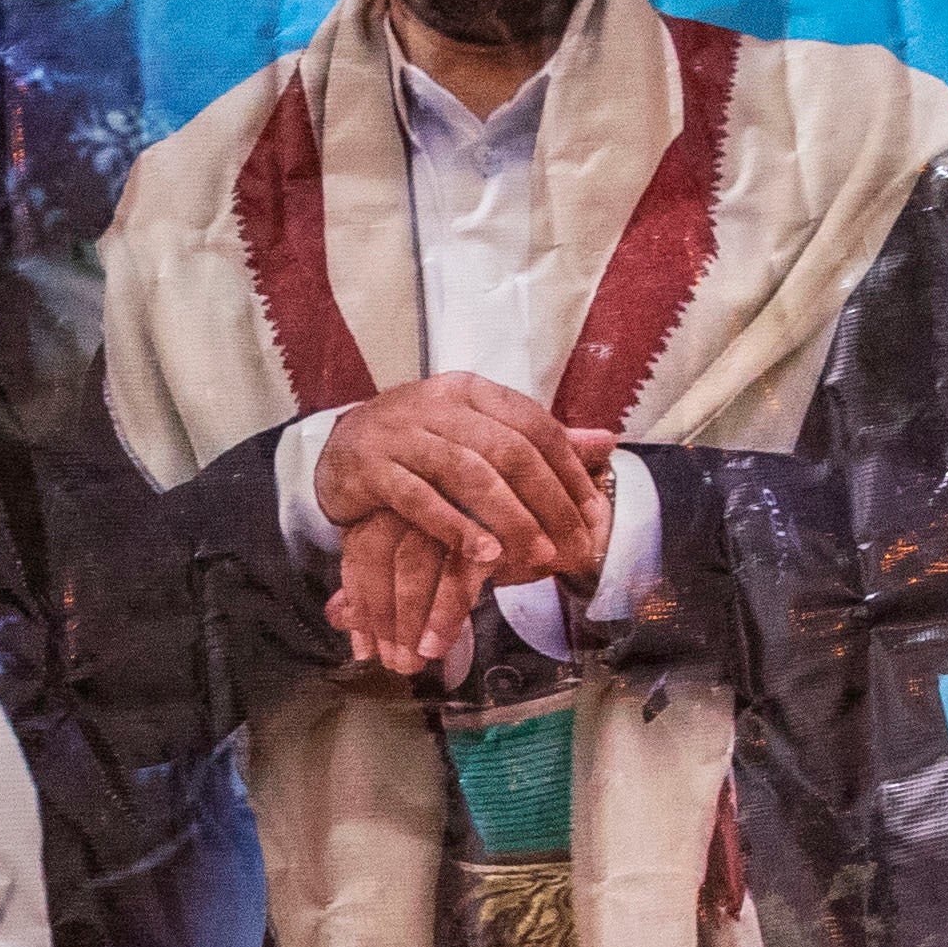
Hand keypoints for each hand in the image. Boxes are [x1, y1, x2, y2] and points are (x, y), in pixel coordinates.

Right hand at [316, 374, 616, 586]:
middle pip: (507, 450)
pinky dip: (455, 527)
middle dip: (548, 501)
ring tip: (538, 555)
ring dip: (509, 517)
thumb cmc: (421, 444)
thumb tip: (607, 442)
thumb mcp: (478, 432)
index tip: (592, 510)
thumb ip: (537, 440)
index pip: (532, 424)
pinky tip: (484, 554)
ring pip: (468, 473)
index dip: (568, 468)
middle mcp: (436, 404)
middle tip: (574, 543)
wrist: (340, 448)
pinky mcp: (371, 468)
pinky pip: (418, 499)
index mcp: (470, 391)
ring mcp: (400, 434)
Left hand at [335, 510, 482, 679]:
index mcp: (390, 502)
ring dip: (411, 619)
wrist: (544, 508)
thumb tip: (337, 617)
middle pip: (380, 553)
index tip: (366, 650)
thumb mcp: (419, 556)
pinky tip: (439, 642)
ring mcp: (447, 503)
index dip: (361, 604)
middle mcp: (413, 497)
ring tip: (415, 659)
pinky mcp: (487, 520)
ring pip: (414, 562)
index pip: (360, 549)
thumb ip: (374, 582)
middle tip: (394, 663)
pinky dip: (446, 612)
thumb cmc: (474, 540)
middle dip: (382, 615)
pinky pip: (459, 570)